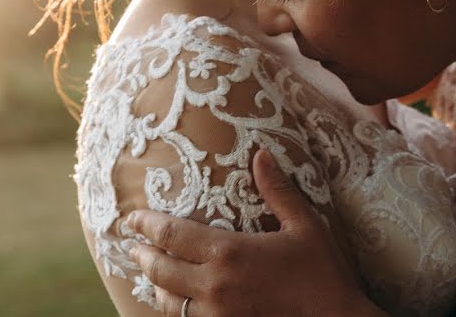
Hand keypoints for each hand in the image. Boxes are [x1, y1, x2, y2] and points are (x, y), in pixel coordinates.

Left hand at [128, 150, 382, 316]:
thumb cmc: (323, 270)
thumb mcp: (305, 224)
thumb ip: (278, 190)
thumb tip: (261, 154)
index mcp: (230, 252)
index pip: (172, 236)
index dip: (146, 225)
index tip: (131, 218)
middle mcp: (214, 286)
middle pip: (160, 270)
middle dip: (142, 255)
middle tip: (132, 245)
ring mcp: (216, 314)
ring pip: (167, 302)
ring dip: (155, 285)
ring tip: (152, 273)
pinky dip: (175, 310)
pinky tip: (177, 302)